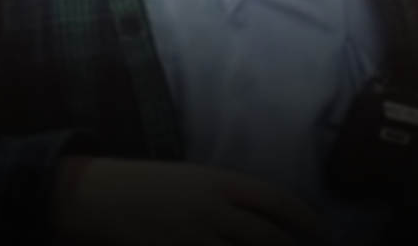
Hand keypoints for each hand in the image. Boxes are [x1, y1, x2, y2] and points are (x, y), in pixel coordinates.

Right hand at [52, 158, 321, 245]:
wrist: (98, 196)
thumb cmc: (147, 184)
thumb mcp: (191, 178)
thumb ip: (228, 196)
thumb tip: (267, 218)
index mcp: (218, 182)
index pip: (277, 201)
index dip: (304, 219)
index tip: (318, 233)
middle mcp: (212, 210)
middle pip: (269, 239)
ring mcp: (194, 239)